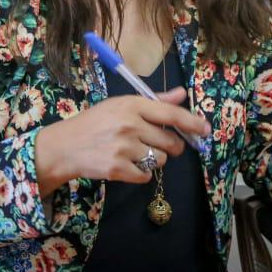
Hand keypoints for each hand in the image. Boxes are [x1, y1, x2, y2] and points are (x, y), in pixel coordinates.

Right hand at [35, 87, 210, 197]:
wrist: (65, 146)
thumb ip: (154, 101)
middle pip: (170, 141)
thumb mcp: (121, 104)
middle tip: (162, 145)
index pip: (171, 114)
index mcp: (132, 105)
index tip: (206, 129)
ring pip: (161, 160)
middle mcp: (130, 125)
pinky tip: (127, 165)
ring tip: (136, 153)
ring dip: (154, 160)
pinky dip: (141, 174)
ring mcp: (124, 148)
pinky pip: (146, 176)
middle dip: (173, 146)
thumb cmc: (95, 122)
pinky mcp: (118, 169)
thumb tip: (182, 94)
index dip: (192, 122)